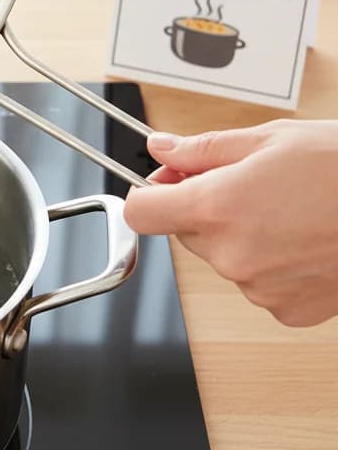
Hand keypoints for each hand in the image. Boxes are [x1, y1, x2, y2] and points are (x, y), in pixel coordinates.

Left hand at [124, 120, 337, 326]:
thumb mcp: (270, 139)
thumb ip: (203, 150)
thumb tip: (160, 149)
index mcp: (216, 207)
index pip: (141, 212)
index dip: (150, 194)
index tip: (168, 183)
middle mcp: (230, 254)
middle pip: (185, 234)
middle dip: (205, 209)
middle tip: (252, 185)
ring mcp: (258, 288)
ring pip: (224, 258)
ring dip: (242, 237)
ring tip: (292, 212)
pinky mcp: (287, 310)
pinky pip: (258, 284)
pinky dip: (273, 265)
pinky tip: (307, 241)